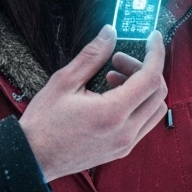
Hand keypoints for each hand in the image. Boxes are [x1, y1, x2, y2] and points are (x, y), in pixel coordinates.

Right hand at [18, 27, 168, 181]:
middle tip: (118, 59)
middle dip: (145, 68)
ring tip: (114, 78)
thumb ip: (92, 55)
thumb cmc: (44, 123)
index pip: (150, 78)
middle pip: (158, 92)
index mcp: (112, 113)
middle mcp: (125, 131)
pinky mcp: (121, 150)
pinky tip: (114, 96)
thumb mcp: (64, 82)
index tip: (152, 37)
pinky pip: (144, 123)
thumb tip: (110, 33)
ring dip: (143, 88)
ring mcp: (125, 144)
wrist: (33, 158)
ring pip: (155, 109)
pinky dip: (138, 104)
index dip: (155, 53)